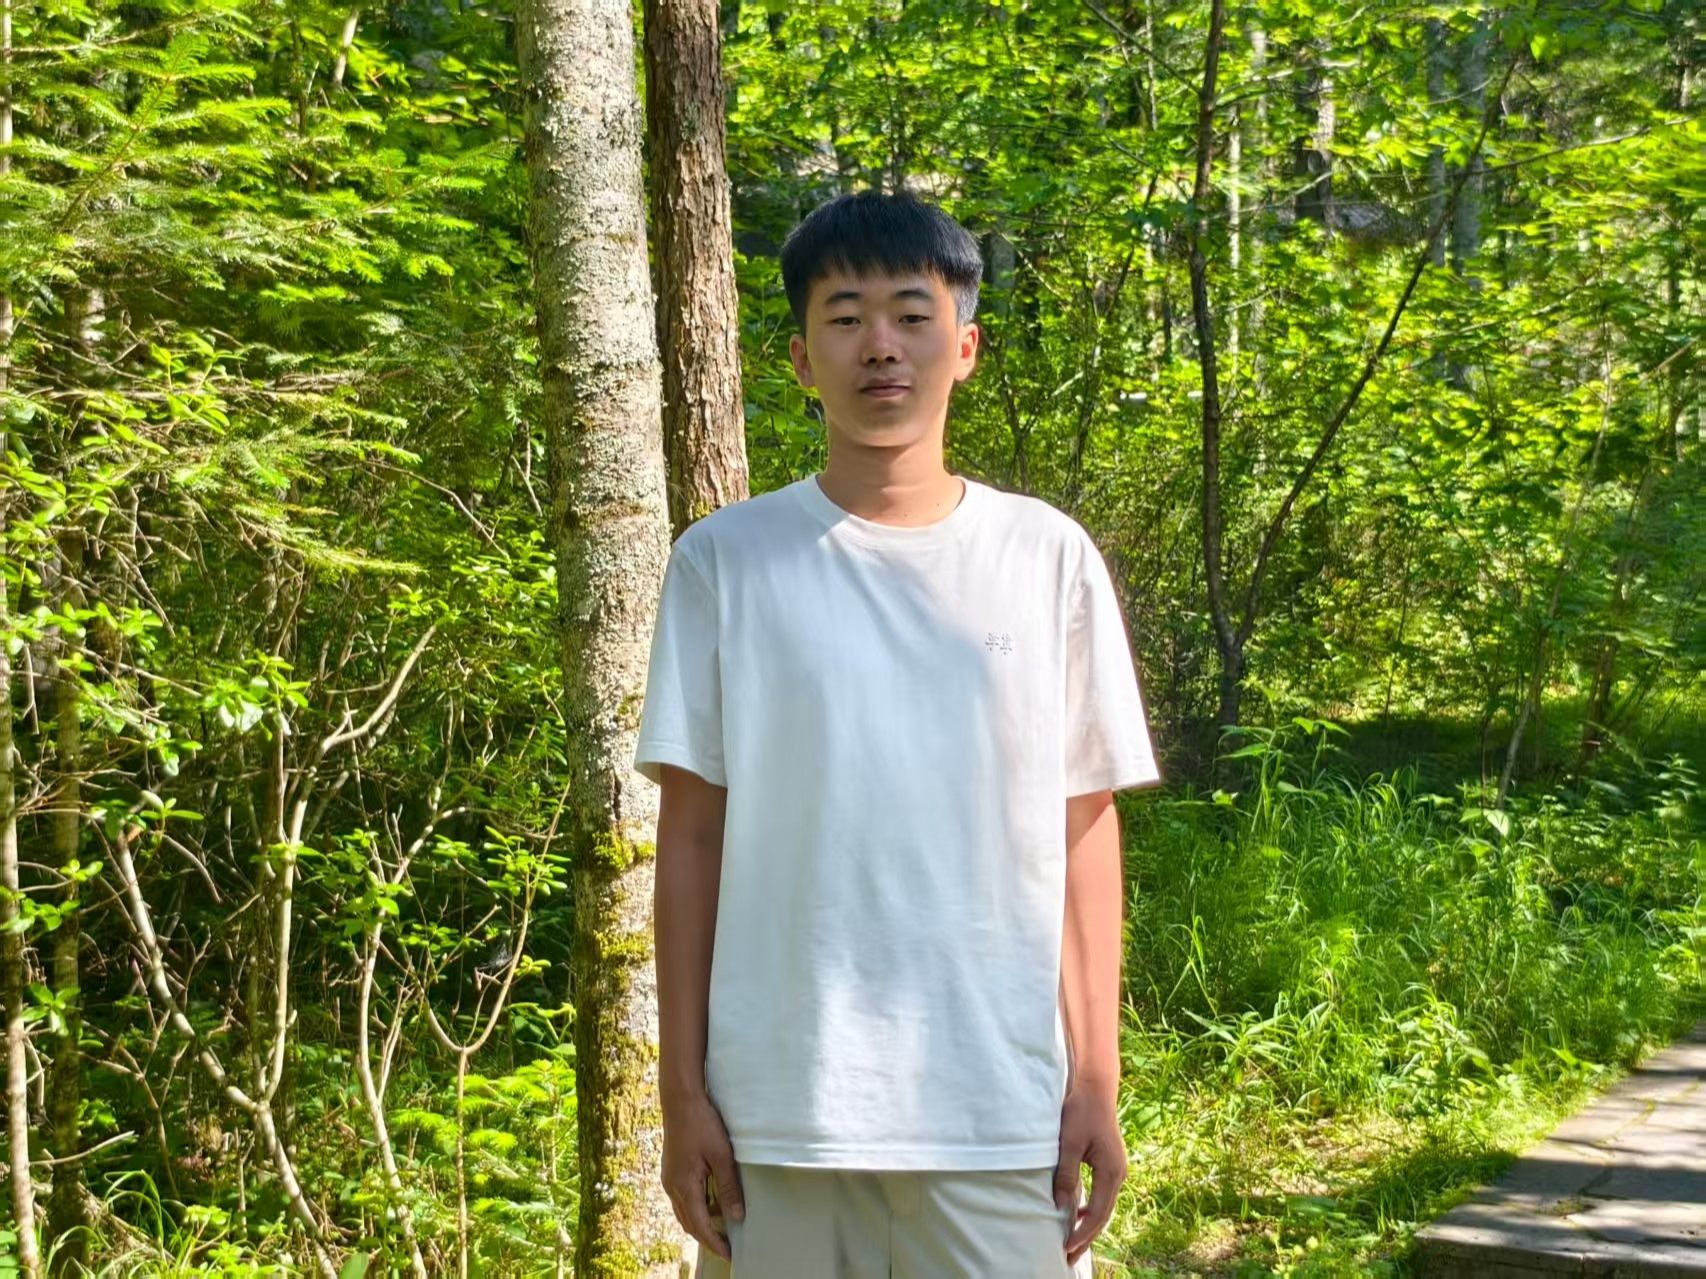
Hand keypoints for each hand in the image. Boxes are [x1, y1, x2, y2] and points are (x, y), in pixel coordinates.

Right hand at [661, 1088, 744, 1262]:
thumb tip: (736, 1217)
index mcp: (683, 1186)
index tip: (730, 1254)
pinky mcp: (672, 1170)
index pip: (700, 1226)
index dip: (715, 1243)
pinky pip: (683, 1199)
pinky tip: (711, 1204)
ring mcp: (669, 1179)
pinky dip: (697, 1208)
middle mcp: (672, 1187)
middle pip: (689, 1223)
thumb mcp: (721, 1156)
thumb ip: (728, 1188)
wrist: (680, 1099)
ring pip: (684, 1212)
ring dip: (701, 1223)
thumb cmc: (702, 1123)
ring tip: (722, 1229)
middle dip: (707, 1238)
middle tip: (727, 1247)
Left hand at [1054, 1083, 1127, 1267]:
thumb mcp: (1069, 1143)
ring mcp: (1116, 1169)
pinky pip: (1101, 1194)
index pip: (1098, 1213)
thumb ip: (1067, 1175)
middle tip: (1068, 1257)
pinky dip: (1090, 1208)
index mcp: (1112, 1171)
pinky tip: (1077, 1213)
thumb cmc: (1081, 1112)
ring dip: (1088, 1224)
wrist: (1096, 1088)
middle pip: (1103, 1214)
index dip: (1082, 1233)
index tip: (1066, 1247)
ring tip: (1072, 1242)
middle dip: (1086, 1236)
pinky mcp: (1109, 1163)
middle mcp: (1118, 1174)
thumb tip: (1061, 1206)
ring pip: (1103, 1205)